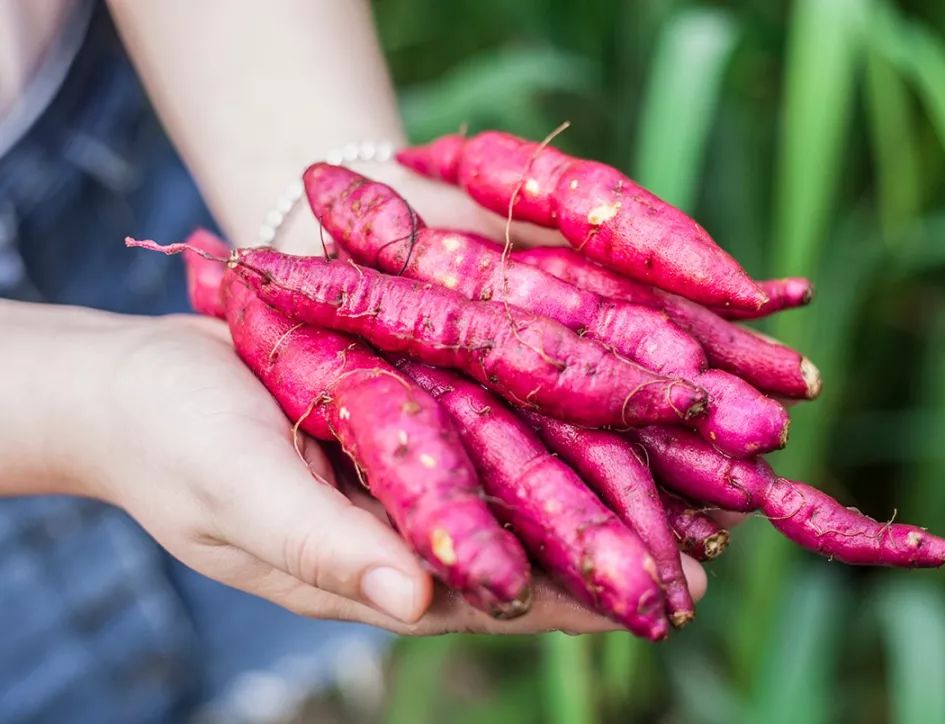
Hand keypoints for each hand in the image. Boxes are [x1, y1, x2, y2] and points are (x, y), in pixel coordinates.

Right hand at [66, 312, 706, 633]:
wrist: (145, 377)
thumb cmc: (175, 447)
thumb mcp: (240, 495)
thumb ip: (322, 549)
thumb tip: (418, 604)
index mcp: (388, 563)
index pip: (509, 595)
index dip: (587, 597)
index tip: (668, 595)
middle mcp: (424, 513)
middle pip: (544, 534)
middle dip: (632, 535)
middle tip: (727, 531)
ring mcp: (431, 449)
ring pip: (543, 466)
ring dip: (622, 466)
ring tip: (710, 465)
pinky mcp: (425, 389)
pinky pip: (509, 399)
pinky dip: (569, 396)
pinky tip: (630, 383)